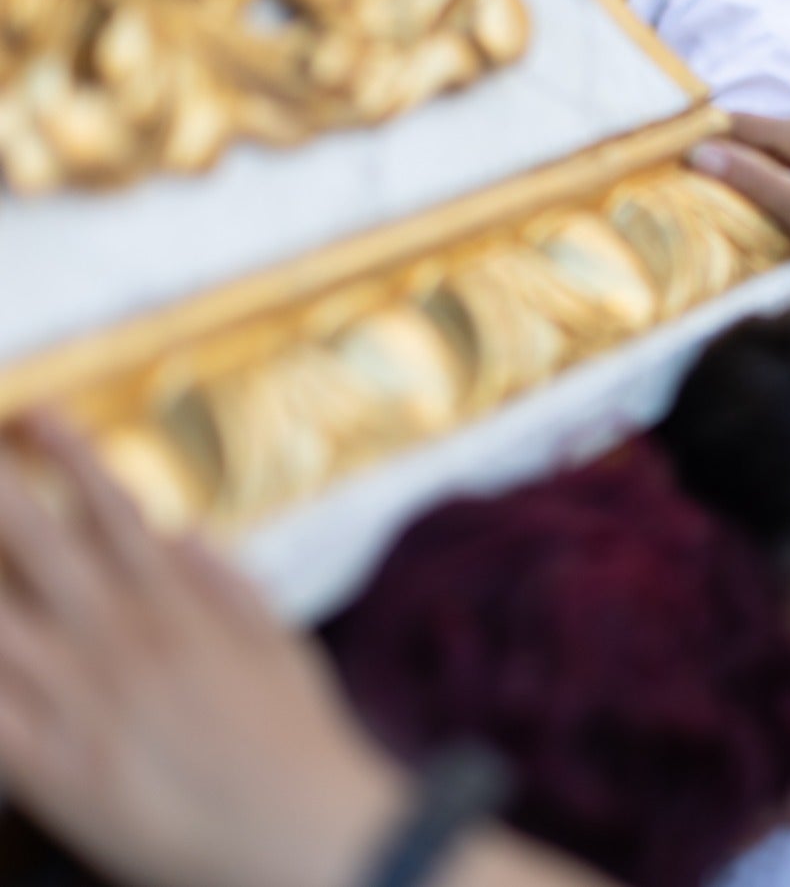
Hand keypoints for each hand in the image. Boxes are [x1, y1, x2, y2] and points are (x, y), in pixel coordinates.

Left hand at [0, 415, 405, 886]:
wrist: (300, 832)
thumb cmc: (297, 741)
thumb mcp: (280, 644)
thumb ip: (228, 582)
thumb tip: (181, 531)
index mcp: (176, 607)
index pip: (112, 510)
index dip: (71, 456)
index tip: (38, 413)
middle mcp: (117, 638)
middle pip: (32, 543)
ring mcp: (76, 698)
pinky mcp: (48, 764)